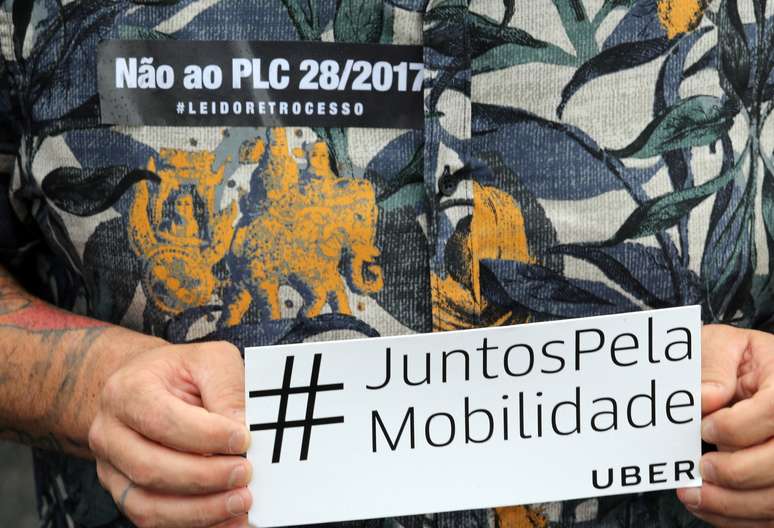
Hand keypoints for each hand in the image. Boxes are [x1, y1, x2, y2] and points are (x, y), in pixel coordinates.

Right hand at [88, 341, 251, 527]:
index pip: (163, 421)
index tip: (243, 439)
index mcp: (127, 392)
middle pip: (152, 468)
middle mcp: (110, 434)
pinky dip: (195, 524)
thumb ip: (227, 389)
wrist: (149, 385)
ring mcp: (113, 469)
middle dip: (205, 477)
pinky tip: (229, 518)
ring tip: (241, 500)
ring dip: (200, 510)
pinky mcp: (126, 494)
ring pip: (148, 505)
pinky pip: (155, 521)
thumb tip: (246, 427)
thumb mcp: (210, 361)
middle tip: (246, 473)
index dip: (206, 436)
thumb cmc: (182, 373)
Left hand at [677, 324, 773, 525]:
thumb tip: (706, 399)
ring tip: (694, 494)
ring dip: (733, 504)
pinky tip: (709, 506)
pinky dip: (737, 518)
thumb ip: (712, 366)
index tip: (704, 427)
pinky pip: (770, 515)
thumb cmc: (736, 360)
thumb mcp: (722, 345)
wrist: (752, 373)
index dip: (737, 427)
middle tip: (701, 467)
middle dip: (737, 472)